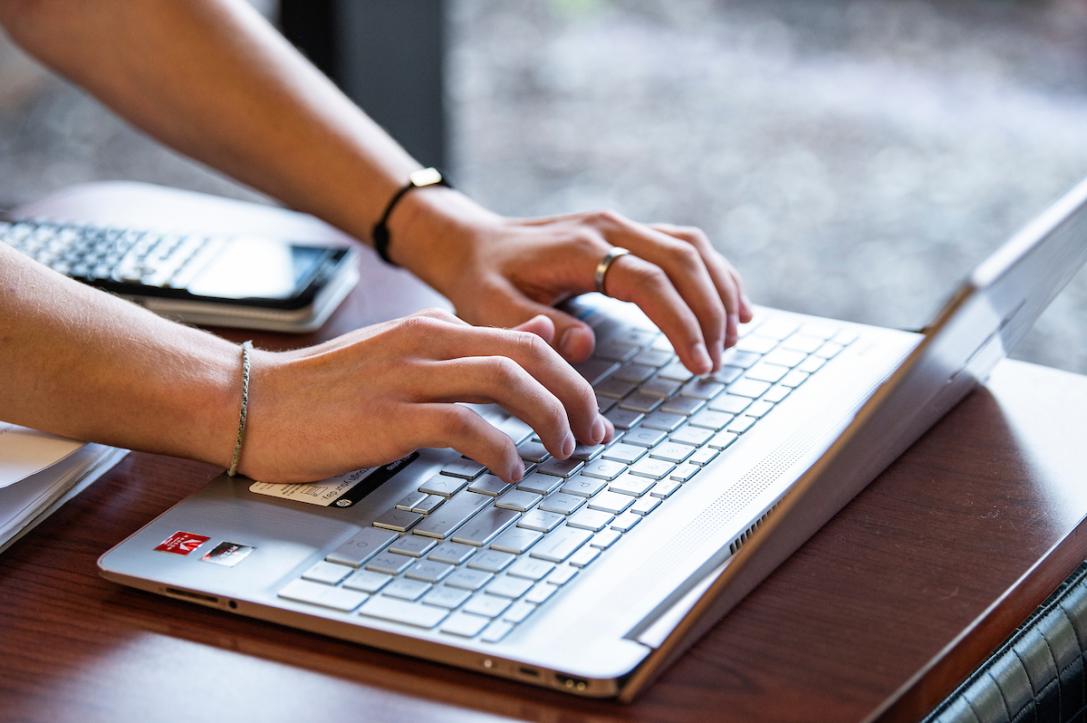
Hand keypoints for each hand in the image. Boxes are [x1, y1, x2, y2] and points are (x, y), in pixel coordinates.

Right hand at [239, 309, 611, 483]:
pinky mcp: (386, 417)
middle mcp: (427, 342)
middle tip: (593, 437)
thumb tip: (532, 334)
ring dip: (551, 420)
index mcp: (434, 327)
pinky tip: (511, 471)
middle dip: (577, 398)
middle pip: (532, 354)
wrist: (246, 400)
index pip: (529, 337)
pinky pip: (463, 425)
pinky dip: (501, 449)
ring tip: (563, 453)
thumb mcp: (403, 353)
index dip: (572, 377)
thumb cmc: (324, 390)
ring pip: (508, 382)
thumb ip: (466, 346)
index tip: (591, 415)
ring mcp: (407, 377)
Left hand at [391, 192, 753, 374]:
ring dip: (719, 290)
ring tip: (733, 338)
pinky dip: (714, 273)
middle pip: (682, 260)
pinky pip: (684, 245)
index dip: (680, 322)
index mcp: (579, 247)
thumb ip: (538, 328)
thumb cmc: (482, 282)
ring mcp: (621, 225)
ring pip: (691, 247)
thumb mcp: (493, 310)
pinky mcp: (628, 233)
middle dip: (709, 312)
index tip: (698, 362)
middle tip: (716, 361)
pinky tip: (732, 305)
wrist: (473, 245)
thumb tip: (586, 347)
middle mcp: (608, 227)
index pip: (647, 281)